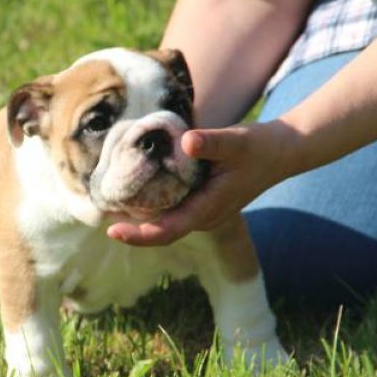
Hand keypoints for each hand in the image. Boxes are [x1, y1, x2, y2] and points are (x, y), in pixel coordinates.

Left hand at [106, 120, 297, 245]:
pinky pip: (170, 211)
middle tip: (97, 214)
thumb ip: (212, 142)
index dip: (139, 235)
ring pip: (164, 222)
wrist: (280, 152)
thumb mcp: (237, 141)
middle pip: (160, 232)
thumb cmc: (258, 147)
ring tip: (105, 206)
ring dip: (137, 220)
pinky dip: (149, 207)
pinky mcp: (201, 202)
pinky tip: (129, 194)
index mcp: (209, 210)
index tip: (111, 230)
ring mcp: (203, 212)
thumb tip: (189, 142)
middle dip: (130, 229)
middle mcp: (203, 217)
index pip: (167, 231)